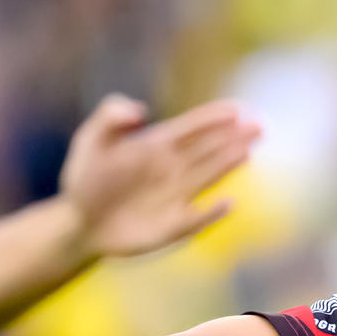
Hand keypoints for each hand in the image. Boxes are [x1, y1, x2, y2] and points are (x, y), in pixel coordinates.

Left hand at [59, 95, 260, 258]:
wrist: (78, 223)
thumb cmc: (83, 180)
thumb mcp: (89, 141)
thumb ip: (110, 117)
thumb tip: (141, 112)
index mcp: (157, 145)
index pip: (194, 127)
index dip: (216, 117)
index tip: (237, 109)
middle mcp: (172, 169)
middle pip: (210, 149)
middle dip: (234, 136)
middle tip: (259, 125)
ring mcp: (175, 197)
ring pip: (209, 176)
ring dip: (229, 164)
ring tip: (248, 150)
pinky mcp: (172, 226)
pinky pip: (197, 218)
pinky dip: (212, 213)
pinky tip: (228, 203)